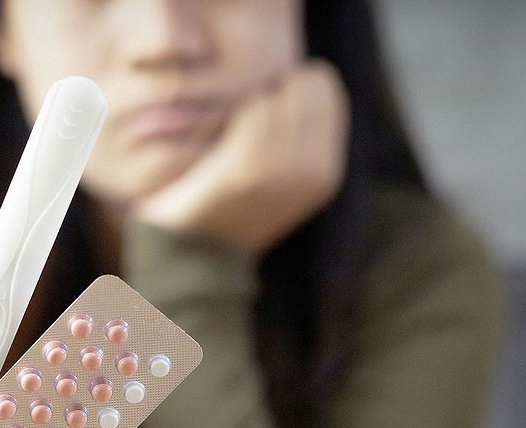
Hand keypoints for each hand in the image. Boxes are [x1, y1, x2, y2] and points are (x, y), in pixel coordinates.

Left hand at [130, 59, 349, 253]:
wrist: (197, 254)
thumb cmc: (232, 205)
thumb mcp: (281, 173)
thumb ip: (302, 131)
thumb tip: (310, 74)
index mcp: (327, 171)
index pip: (323, 86)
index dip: (290, 86)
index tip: (268, 109)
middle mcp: (314, 171)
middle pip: (300, 85)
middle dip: (273, 90)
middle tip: (246, 121)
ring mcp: (283, 171)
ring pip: (272, 96)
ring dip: (248, 104)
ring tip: (232, 134)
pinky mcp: (245, 170)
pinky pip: (248, 113)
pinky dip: (231, 117)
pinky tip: (219, 141)